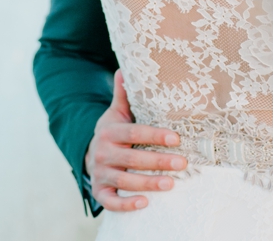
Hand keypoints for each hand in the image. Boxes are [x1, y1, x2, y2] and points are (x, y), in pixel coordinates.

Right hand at [85, 70, 186, 210]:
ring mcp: (101, 174)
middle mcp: (103, 153)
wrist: (90, 154)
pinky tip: (145, 203)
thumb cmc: (114, 132)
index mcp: (110, 132)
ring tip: (171, 184)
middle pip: (133, 158)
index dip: (155, 136)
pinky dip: (126, 204)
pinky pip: (111, 201)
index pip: (135, 133)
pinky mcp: (100, 192)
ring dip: (148, 183)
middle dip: (158, 161)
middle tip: (183, 162)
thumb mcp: (116, 114)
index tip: (176, 138)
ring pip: (124, 180)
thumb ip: (123, 96)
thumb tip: (124, 69)